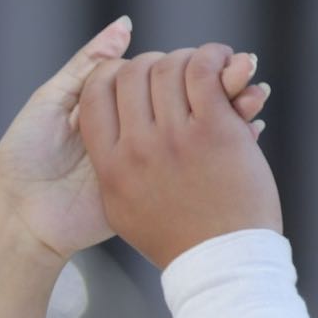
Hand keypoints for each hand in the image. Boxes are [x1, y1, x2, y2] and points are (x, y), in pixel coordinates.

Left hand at [0, 17, 269, 263]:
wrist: (21, 220)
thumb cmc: (24, 159)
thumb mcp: (49, 105)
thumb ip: (85, 66)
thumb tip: (125, 26)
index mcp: (112, 106)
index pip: (160, 76)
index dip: (186, 65)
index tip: (214, 54)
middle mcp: (133, 129)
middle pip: (186, 97)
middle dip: (220, 82)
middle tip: (246, 67)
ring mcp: (144, 159)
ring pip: (197, 127)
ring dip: (232, 107)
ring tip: (256, 92)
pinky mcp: (148, 188)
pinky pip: (192, 165)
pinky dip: (226, 146)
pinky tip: (251, 127)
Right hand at [77, 45, 283, 268]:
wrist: (220, 260)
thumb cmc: (177, 238)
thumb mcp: (125, 211)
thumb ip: (113, 172)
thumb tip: (110, 140)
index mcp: (110, 167)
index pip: (94, 93)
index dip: (114, 74)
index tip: (136, 82)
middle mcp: (136, 149)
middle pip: (131, 74)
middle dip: (154, 65)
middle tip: (174, 77)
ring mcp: (174, 138)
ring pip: (169, 67)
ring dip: (188, 59)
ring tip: (204, 72)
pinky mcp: (213, 130)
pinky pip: (204, 70)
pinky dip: (214, 57)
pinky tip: (224, 65)